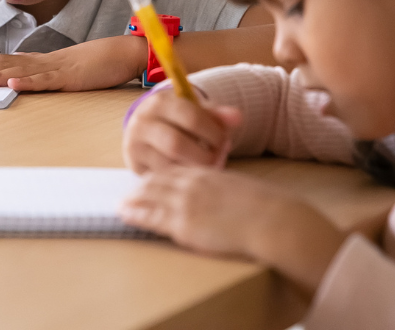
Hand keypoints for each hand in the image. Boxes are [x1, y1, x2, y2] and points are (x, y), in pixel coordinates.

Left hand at [0, 35, 145, 91]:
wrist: (121, 53)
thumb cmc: (94, 64)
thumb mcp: (63, 72)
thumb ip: (42, 75)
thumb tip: (21, 82)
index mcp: (38, 62)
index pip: (3, 62)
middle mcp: (42, 62)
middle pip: (5, 64)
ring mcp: (55, 68)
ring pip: (21, 71)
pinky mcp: (70, 77)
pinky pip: (47, 79)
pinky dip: (29, 81)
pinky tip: (14, 83)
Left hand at [119, 167, 345, 294]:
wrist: (272, 220)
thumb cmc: (267, 209)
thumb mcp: (242, 191)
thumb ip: (226, 191)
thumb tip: (226, 200)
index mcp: (209, 174)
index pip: (176, 171)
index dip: (161, 177)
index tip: (150, 180)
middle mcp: (193, 184)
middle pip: (158, 181)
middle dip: (142, 186)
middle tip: (129, 191)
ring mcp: (186, 202)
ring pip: (150, 196)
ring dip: (133, 198)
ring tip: (121, 202)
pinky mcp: (183, 223)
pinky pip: (151, 216)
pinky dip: (135, 213)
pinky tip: (124, 213)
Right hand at [122, 87, 241, 173]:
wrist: (147, 127)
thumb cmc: (177, 118)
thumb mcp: (195, 110)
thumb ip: (217, 115)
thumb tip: (238, 118)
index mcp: (160, 102)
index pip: (191, 117)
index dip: (212, 132)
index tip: (224, 140)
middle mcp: (142, 122)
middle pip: (176, 144)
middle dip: (203, 155)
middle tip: (217, 158)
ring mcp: (135, 145)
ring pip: (168, 164)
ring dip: (193, 169)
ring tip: (207, 166)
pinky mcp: (134, 165)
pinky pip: (162, 177)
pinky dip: (181, 177)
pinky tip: (192, 174)